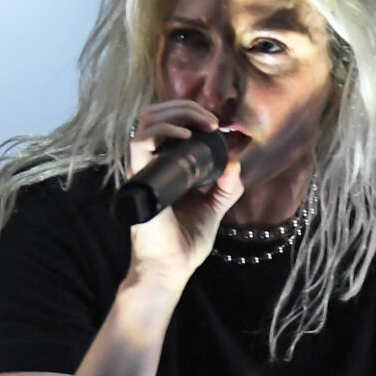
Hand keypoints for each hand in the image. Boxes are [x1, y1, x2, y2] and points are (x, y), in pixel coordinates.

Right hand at [124, 100, 243, 291]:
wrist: (170, 268)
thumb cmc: (185, 243)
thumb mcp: (213, 210)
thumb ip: (226, 188)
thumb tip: (235, 163)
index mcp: (168, 166)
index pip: (169, 124)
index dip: (191, 114)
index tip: (218, 124)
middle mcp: (153, 163)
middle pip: (156, 114)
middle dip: (186, 107)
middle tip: (211, 120)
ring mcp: (144, 169)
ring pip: (147, 120)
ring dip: (177, 113)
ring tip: (202, 124)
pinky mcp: (139, 178)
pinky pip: (139, 142)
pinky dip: (163, 131)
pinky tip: (185, 137)